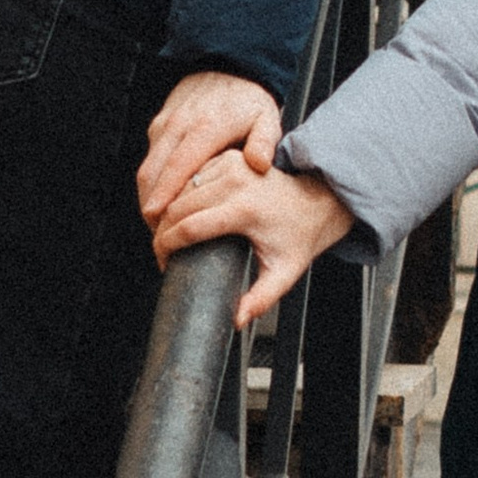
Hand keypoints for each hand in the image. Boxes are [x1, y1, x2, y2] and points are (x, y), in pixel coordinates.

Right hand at [137, 70, 281, 227]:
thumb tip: (259, 165)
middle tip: (159, 234)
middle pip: (153, 172)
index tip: (158, 219)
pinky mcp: (159, 125)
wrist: (228, 67)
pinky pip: (149, 159)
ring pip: (146, 168)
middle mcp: (179, 125)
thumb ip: (264, 142)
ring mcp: (166, 124)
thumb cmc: (249, 100)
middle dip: (151, 206)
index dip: (165, 195)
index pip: (178, 166)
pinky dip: (151, 183)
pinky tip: (162, 202)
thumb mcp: (267, 119)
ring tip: (159, 226)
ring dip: (148, 197)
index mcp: (206, 127)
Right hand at [153, 149, 354, 323]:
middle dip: (161, 231)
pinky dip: (179, 193)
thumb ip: (261, 299)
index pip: (188, 227)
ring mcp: (231, 165)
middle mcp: (236, 181)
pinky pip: (191, 175)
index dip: (167, 247)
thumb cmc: (299, 237)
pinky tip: (177, 212)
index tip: (163, 262)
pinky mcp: (229, 158)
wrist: (316, 201)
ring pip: (180, 189)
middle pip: (177, 206)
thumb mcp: (284, 272)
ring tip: (166, 235)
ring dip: (166, 211)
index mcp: (245, 209)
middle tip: (161, 253)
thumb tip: (237, 320)